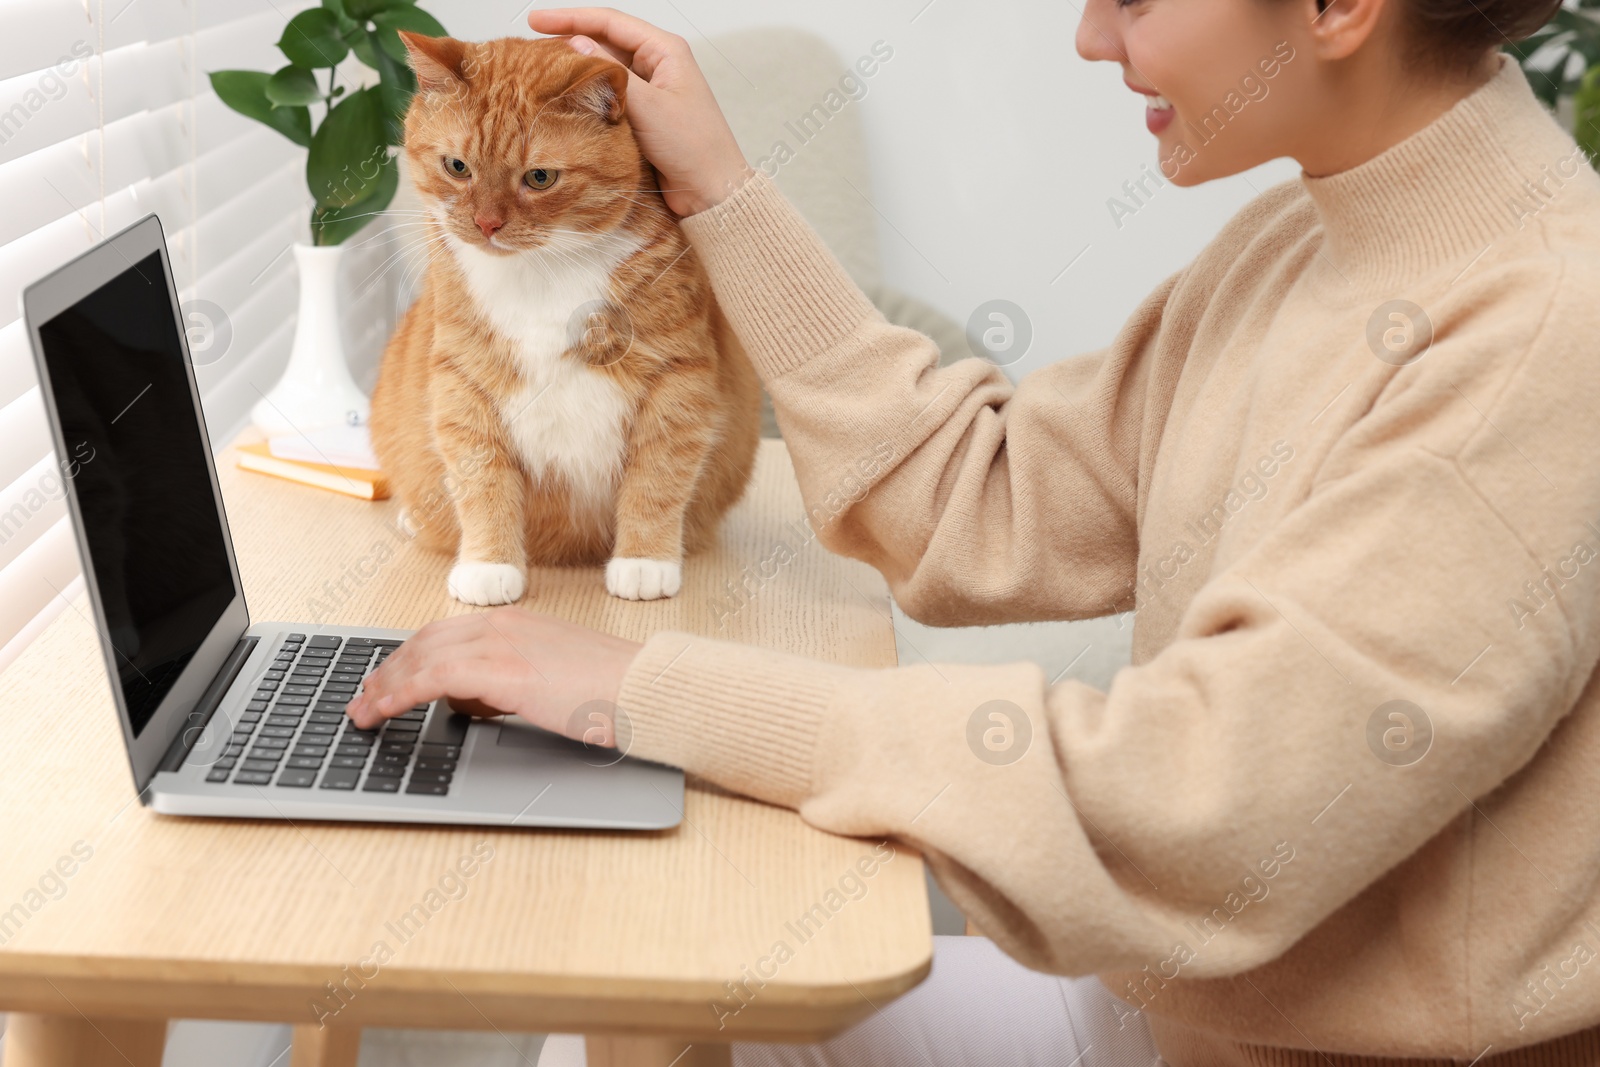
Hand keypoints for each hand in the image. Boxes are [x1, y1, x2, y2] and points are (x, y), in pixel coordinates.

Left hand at [345, 608, 643, 746]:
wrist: (643, 687)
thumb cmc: (613, 690)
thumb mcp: (555, 677)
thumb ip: (516, 679)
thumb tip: (484, 700)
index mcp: (517, 622)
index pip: (446, 632)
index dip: (410, 656)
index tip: (388, 678)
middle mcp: (503, 624)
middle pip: (424, 640)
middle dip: (388, 669)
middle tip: (365, 697)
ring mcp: (500, 644)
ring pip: (420, 657)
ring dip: (384, 685)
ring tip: (363, 712)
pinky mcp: (499, 671)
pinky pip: (431, 678)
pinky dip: (398, 694)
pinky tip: (382, 712)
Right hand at [528, 7, 754, 216]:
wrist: (710, 193)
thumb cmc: (694, 147)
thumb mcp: (649, 105)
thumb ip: (610, 74)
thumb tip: (576, 44)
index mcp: (665, 51)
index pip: (610, 22)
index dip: (570, 18)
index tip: (536, 20)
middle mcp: (656, 66)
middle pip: (603, 43)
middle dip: (568, 43)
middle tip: (532, 51)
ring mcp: (649, 91)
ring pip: (602, 72)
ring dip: (575, 72)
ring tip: (541, 74)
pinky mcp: (642, 116)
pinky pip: (606, 97)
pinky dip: (585, 96)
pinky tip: (563, 100)